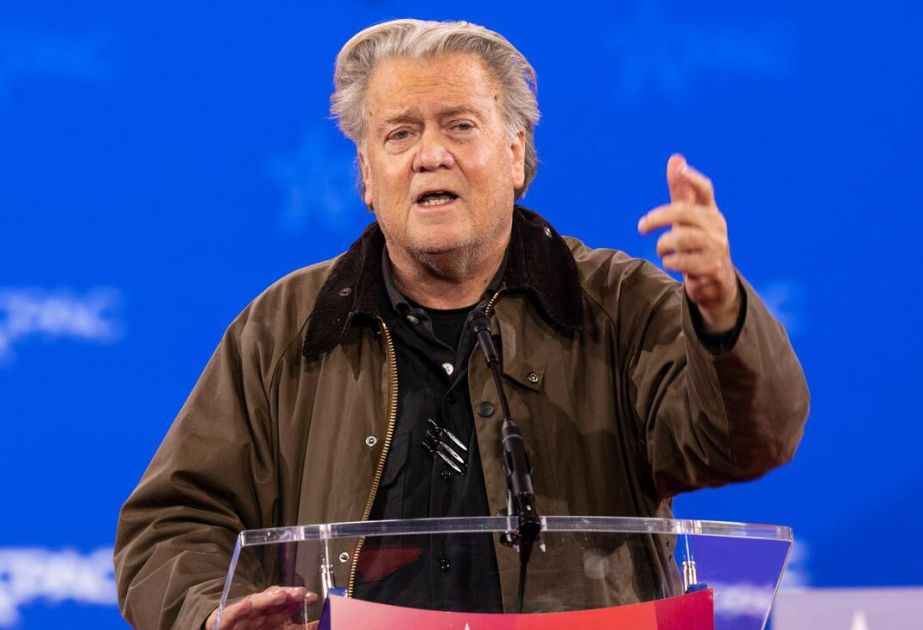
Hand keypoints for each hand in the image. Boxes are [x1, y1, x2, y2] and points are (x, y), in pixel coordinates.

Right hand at [205, 586, 318, 629]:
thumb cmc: (252, 628)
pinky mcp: (226, 620)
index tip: (312, 597)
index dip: (299, 599)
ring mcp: (243, 615)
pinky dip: (238, 610)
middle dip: (288, 595)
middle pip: (274, 600)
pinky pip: (231, 615)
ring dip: (268, 598)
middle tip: (301, 592)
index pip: (287, 603)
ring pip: (256, 603)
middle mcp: (259, 611)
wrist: (223, 628)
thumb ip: (299, 628)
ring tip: (281, 595)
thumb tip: (319, 624)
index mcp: (272, 613)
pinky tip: (246, 604)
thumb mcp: (280, 628)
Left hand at [638, 154, 740, 332]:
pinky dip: (669, 262)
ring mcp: (717, 246)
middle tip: (641, 227)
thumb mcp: (688, 218)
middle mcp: (716, 226)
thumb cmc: (697, 242)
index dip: (692, 179)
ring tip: (661, 250)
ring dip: (663, 245)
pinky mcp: (712, 267)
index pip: (705, 190)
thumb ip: (680, 191)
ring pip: (681, 238)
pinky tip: (669, 263)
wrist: (715, 280)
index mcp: (710, 211)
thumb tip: (675, 158)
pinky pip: (682, 261)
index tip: (680, 168)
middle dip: (657, 218)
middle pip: (683, 213)